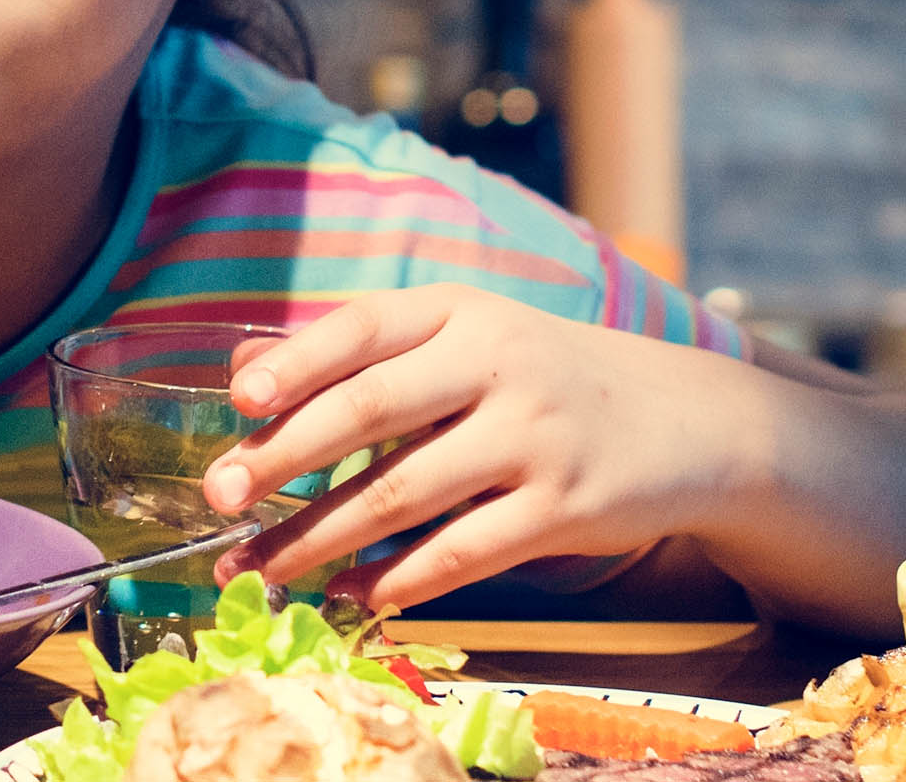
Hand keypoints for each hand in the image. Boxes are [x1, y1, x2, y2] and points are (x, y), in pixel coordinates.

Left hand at [202, 286, 777, 610]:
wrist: (685, 420)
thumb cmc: (546, 379)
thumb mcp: (470, 340)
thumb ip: (368, 353)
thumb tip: (244, 366)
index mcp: (464, 311)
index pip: (364, 326)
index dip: (297, 361)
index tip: (239, 400)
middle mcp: (499, 362)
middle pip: (371, 409)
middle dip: (284, 458)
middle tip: (220, 498)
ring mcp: (535, 436)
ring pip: (404, 493)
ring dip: (321, 537)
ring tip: (264, 567)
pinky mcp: (563, 508)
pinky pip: (463, 552)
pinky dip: (400, 579)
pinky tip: (357, 595)